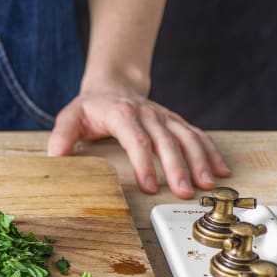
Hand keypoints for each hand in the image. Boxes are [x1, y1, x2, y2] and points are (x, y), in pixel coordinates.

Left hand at [47, 86, 230, 198]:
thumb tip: (56, 157)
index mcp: (121, 114)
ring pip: (186, 137)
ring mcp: (164, 117)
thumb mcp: (70, 117)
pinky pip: (196, 135)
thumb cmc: (90, 107)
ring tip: (208, 184)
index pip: (136, 139)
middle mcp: (147, 114)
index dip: (144, 163)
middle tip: (184, 192)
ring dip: (200, 161)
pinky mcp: (175, 122)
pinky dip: (210, 151)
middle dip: (177, 168)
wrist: (113, 84)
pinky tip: (221, 169)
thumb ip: (62, 136)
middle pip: (166, 142)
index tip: (149, 187)